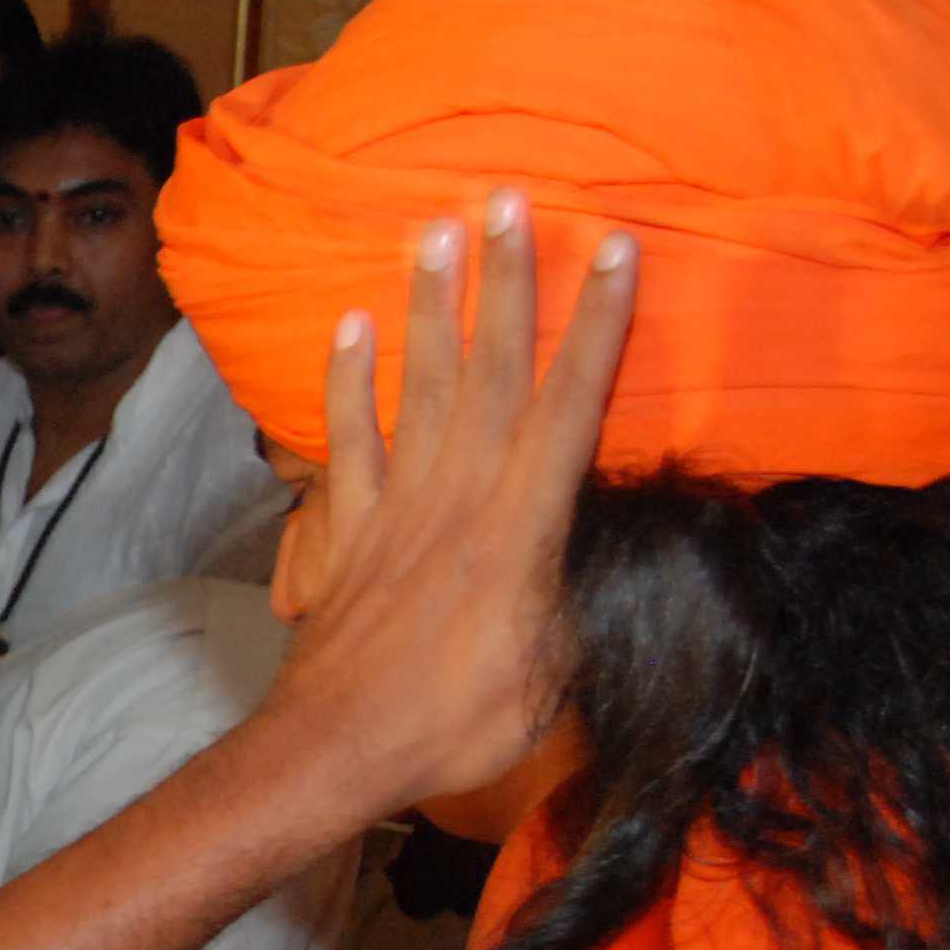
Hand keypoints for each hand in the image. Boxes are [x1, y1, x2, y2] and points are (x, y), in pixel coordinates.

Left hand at [263, 190, 634, 815]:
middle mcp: (457, 497)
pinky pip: (345, 438)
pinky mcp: (344, 528)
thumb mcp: (554, 676)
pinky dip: (344, 381)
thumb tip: (595, 557)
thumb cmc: (454, 727)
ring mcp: (394, 506)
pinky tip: (346, 326)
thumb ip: (577, 604)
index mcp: (523, 527)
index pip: (570, 402)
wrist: (336, 751)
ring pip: (418, 384)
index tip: (613, 247)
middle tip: (506, 198)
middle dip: (503, 280)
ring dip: (428, 305)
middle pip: (490, 368)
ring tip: (433, 229)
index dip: (596, 323)